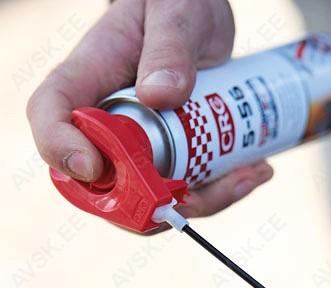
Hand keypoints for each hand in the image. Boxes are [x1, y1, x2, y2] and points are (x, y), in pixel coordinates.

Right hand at [27, 0, 272, 222]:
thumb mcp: (177, 11)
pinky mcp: (172, 159)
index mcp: (90, 79)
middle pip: (103, 182)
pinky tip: (255, 170)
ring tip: (253, 171)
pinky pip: (187, 192)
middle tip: (204, 188)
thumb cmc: (178, 3)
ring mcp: (139, 148)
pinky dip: (221, 192)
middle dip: (151, 201)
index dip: (59, 147)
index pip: (51, 116)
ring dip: (205, 201)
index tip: (93, 166)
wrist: (203, 16)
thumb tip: (161, 95)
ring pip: (153, 199)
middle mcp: (109, 123)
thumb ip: (169, 46)